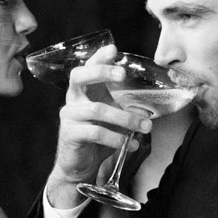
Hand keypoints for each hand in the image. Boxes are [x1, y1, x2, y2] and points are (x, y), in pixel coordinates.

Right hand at [45, 45, 152, 206]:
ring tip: (144, 127)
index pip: (87, 68)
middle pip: (80, 77)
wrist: (79, 168)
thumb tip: (149, 101)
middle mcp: (73, 100)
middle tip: (122, 74)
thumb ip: (121, 106)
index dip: (98, 57)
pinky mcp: (70, 134)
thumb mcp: (111, 118)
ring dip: (125, 118)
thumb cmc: (97, 139)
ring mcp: (69, 117)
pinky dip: (117, 139)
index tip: (114, 49)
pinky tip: (131, 145)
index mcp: (83, 92)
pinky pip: (96, 132)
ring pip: (97, 109)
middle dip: (102, 72)